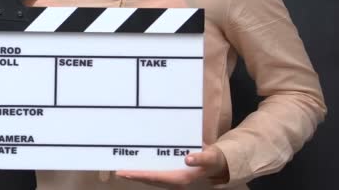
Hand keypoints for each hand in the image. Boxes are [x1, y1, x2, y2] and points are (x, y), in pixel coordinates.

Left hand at [115, 145, 229, 189]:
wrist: (220, 166)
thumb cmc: (214, 161)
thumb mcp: (211, 158)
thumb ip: (201, 158)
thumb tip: (188, 159)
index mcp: (182, 178)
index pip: (156, 177)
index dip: (140, 176)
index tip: (126, 173)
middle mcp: (175, 180)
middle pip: (150, 180)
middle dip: (134, 176)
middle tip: (118, 172)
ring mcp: (173, 178)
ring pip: (152, 178)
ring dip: (138, 175)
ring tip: (123, 171)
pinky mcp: (173, 175)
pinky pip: (156, 174)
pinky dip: (146, 172)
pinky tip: (138, 166)